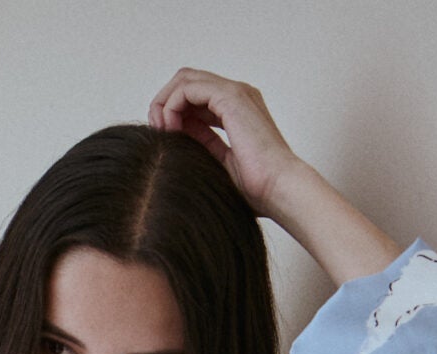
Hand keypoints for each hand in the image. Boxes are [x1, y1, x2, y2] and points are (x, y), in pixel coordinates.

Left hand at [147, 72, 302, 219]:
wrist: (280, 191)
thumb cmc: (258, 190)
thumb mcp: (219, 164)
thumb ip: (202, 145)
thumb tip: (176, 137)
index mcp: (237, 110)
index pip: (194, 97)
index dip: (172, 113)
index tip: (163, 139)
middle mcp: (237, 95)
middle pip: (188, 81)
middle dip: (165, 102)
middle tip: (156, 130)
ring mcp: (235, 93)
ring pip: (185, 79)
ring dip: (165, 102)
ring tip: (160, 130)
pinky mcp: (231, 97)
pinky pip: (189, 88)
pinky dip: (172, 105)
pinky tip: (170, 129)